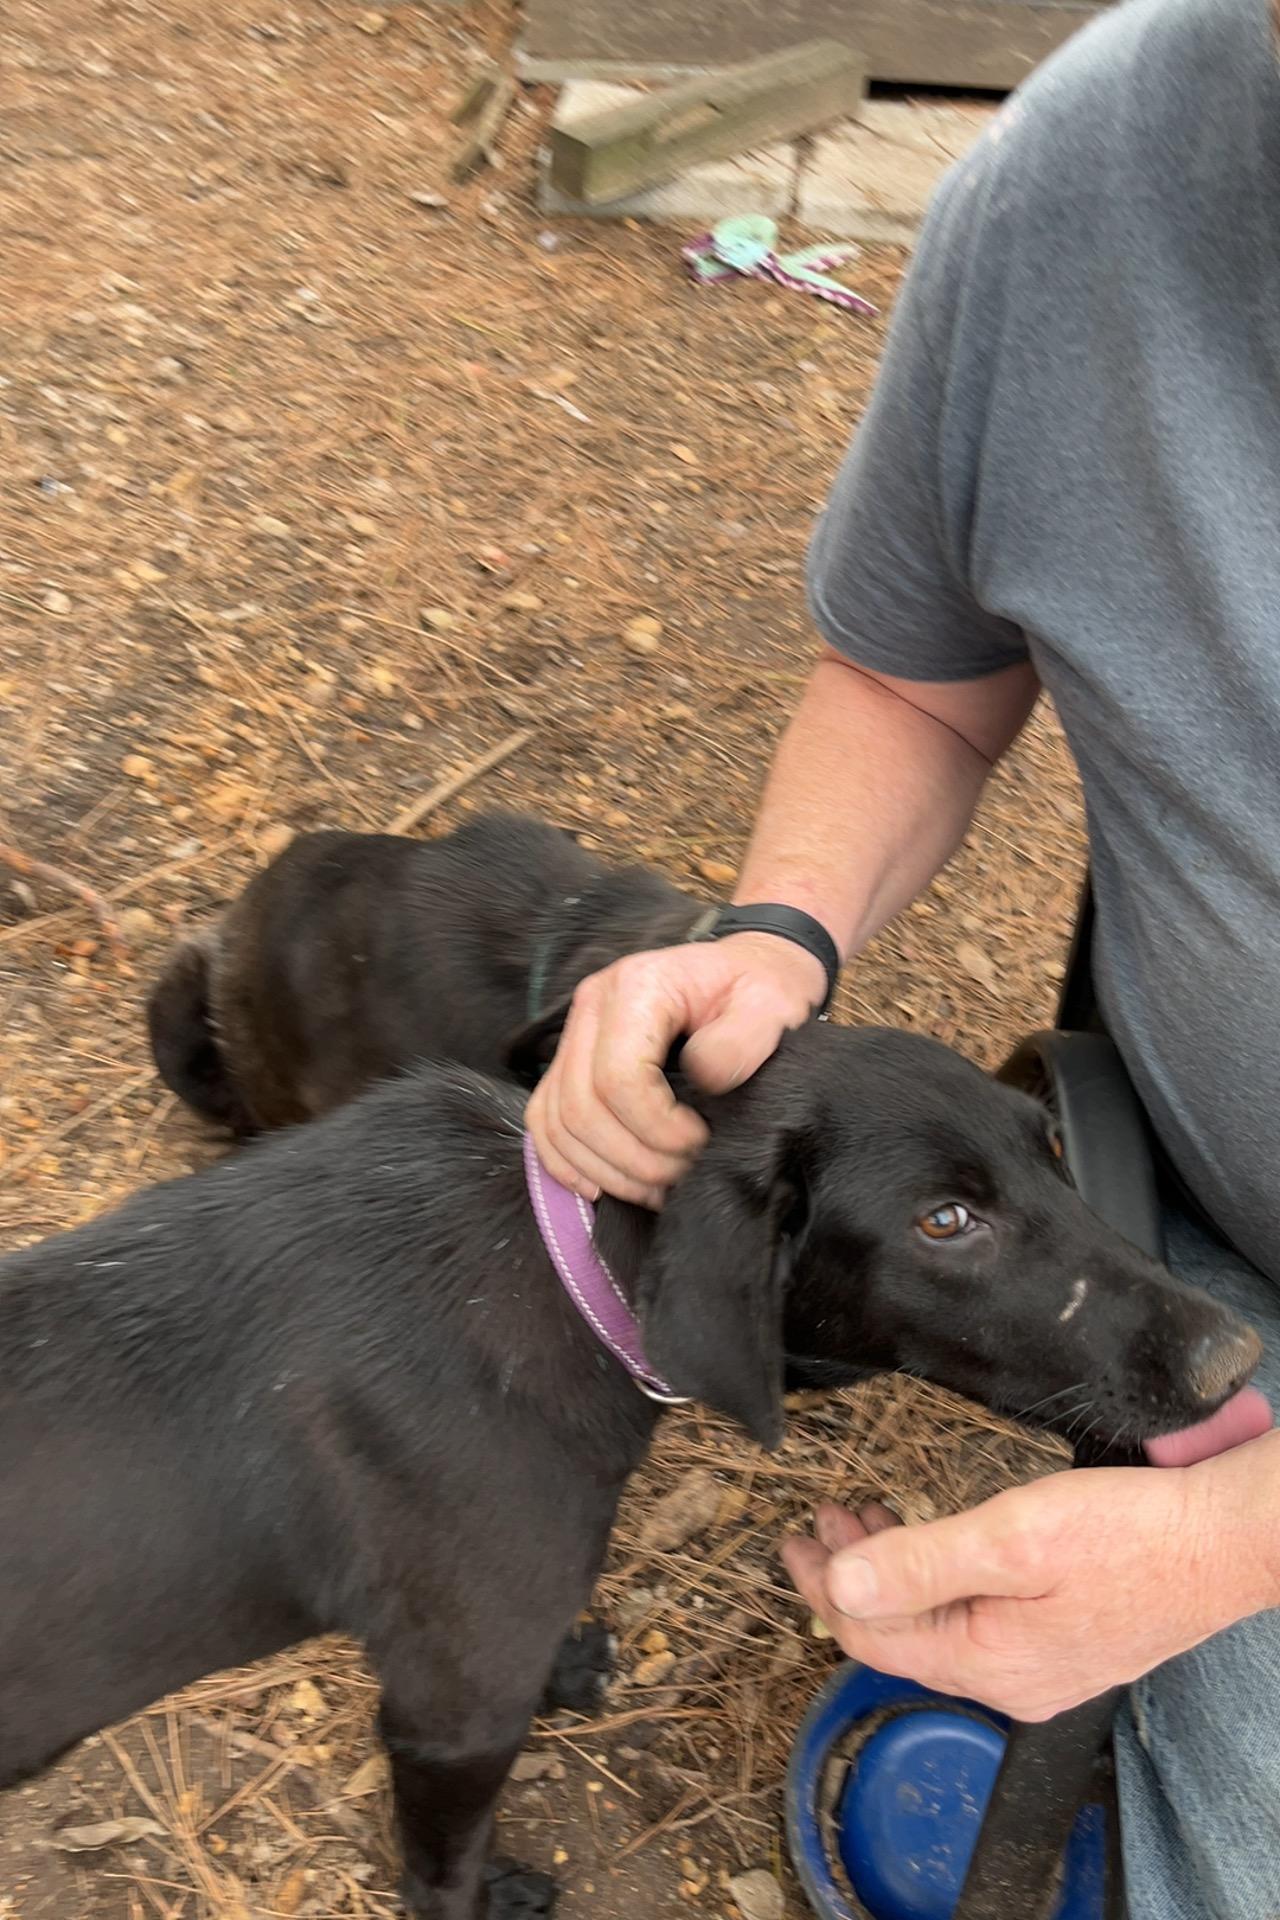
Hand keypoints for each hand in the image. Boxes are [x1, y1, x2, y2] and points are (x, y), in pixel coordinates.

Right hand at [525, 931, 826, 1207]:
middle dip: (634, 1159)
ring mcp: (575, 1033)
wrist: (745, 974)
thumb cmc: (760, 991)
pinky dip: (568, 1162)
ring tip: (657, 1187)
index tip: (701, 1141)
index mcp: (637, 985)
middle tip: (683, 1173)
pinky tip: (604, 1186)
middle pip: (582, 1106)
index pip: (618, 1077)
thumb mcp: (775, 1004)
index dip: (657, 1128)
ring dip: (606, 1169)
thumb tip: (702, 1078)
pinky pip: (544, 1121)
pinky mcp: (569, 1061)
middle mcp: (592, 1005)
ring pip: (558, 1121)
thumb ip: (744, 1040)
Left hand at [783, 1439, 1279, 1720]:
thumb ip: (922, 1563)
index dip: (825, 1588)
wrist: (1226, 1542)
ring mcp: (1042, 1666)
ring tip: (867, 1517)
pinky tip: (938, 1543)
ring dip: (896, 1570)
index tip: (794, 1541)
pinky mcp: (1066, 1641)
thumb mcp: (1012, 1537)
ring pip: (939, 1623)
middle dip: (854, 1575)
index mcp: (988, 1664)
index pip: (873, 1637)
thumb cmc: (1131, 1534)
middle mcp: (1010, 1681)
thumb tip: (843, 1586)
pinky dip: (941, 1578)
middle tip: (826, 1520)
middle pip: (902, 1634)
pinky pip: (978, 1620)